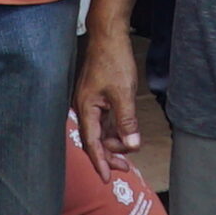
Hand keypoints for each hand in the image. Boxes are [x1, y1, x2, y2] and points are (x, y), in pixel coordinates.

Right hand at [74, 25, 143, 178]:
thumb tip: (131, 146)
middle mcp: (84, 108)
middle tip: (126, 167)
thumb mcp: (123, 93)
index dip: (99, 162)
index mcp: (86, 108)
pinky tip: (125, 134)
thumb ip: (127, 122)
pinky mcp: (97, 97)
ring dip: (114, 141)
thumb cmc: (112, 59)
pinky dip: (114, 129)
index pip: (91, 143)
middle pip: (95, 140)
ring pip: (101, 131)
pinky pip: (104, 120)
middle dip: (110, 155)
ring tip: (130, 147)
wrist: (109, 35)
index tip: (105, 179)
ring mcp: (90, 102)